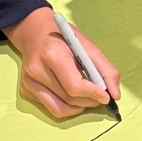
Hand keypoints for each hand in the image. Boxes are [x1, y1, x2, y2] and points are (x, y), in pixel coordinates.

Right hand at [5, 7, 121, 118]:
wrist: (33, 31)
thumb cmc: (62, 38)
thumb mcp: (87, 46)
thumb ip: (106, 69)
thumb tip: (115, 95)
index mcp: (52, 54)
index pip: (75, 86)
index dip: (93, 94)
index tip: (106, 96)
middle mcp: (37, 70)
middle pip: (69, 99)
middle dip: (90, 101)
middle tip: (100, 97)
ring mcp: (29, 81)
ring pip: (60, 109)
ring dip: (79, 107)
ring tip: (87, 98)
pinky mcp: (26, 89)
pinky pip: (51, 108)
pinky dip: (67, 107)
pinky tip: (72, 96)